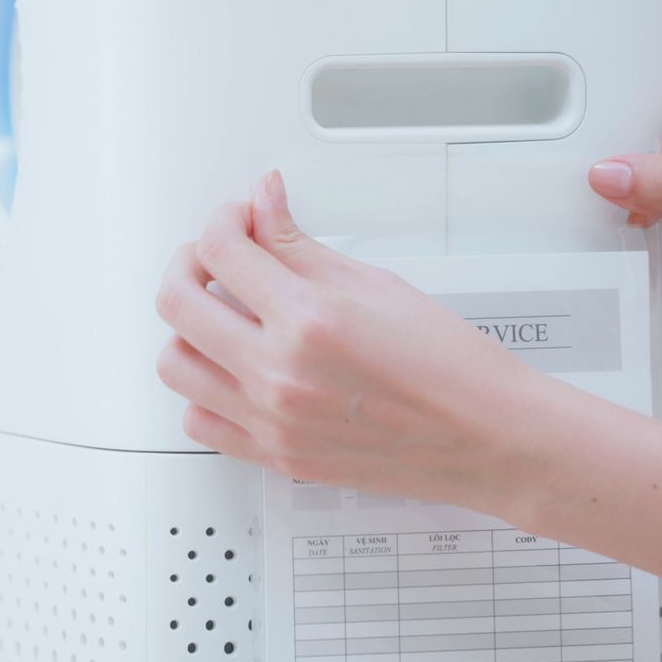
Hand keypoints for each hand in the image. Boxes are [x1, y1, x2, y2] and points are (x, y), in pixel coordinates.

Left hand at [155, 170, 558, 509]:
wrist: (487, 437)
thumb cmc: (451, 367)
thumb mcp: (376, 284)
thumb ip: (303, 246)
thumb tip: (266, 205)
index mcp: (308, 319)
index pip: (222, 250)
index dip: (225, 220)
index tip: (241, 219)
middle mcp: (279, 373)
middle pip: (176, 302)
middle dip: (190, 262)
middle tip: (216, 255)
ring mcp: (272, 420)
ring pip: (174, 364)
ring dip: (187, 328)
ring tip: (221, 313)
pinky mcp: (276, 456)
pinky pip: (199, 421)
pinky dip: (202, 389)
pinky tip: (232, 368)